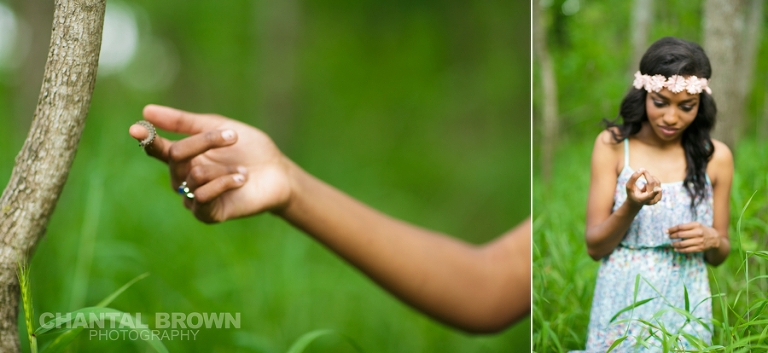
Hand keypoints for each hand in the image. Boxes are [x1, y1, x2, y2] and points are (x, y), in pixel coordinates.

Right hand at [129, 104, 293, 222]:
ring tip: (242, 169)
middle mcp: (185, 178)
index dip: (147, 139)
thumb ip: (184, 122)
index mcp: (185, 156)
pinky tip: (242, 179)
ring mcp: (195, 198)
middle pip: (176, 157)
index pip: (158, 148)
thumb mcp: (218, 126)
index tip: (136, 129)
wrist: (279, 172)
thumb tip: (146, 111)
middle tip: (232, 136)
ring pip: (191, 176)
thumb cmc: (250, 149)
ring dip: (221, 167)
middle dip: (204, 142)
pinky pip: (202, 198)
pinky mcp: (209, 214)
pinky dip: (223, 184)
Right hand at [625, 168, 661, 206]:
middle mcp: (651, 201)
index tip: (659, 189)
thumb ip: (633, 178)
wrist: (636, 202)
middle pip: (652, 183)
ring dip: (650, 179)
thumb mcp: (629, 186)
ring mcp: (657, 199)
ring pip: (656, 182)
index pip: (649, 196)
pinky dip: (653, 181)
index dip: (654, 192)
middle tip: (642, 170)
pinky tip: (648, 186)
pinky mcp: (660, 196)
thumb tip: (642, 169)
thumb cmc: (631, 193)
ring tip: (644, 185)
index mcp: (642, 200)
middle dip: (647, 175)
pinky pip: (658, 183)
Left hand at [667, 222, 720, 252]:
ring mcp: (699, 241)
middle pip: (680, 235)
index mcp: (696, 225)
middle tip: (669, 237)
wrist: (715, 238)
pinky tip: (676, 249)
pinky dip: (679, 250)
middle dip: (672, 236)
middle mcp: (698, 233)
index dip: (672, 229)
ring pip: (682, 244)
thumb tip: (672, 230)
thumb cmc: (702, 230)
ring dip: (675, 244)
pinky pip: (687, 250)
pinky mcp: (699, 248)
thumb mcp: (696, 225)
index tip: (666, 231)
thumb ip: (686, 227)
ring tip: (671, 243)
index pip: (681, 227)